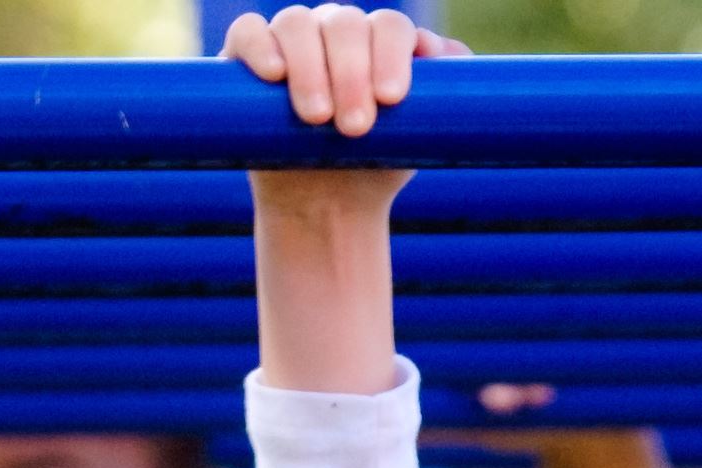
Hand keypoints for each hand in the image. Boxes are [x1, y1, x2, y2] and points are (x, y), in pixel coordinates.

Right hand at [223, 6, 469, 221]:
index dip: (392, 56)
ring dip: (309, 67)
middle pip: (346, 25)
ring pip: (298, 25)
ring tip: (316, 118)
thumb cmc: (375, 168)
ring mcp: (292, 41)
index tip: (392, 100)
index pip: (389, 28)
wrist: (327, 208)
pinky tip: (273, 74)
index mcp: (380, 42)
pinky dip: (260, 46)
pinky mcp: (250, 59)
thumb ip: (446, 100)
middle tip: (356, 128)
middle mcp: (337, 32)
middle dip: (352, 73)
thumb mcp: (417, 140)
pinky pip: (249, 33)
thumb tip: (453, 57)